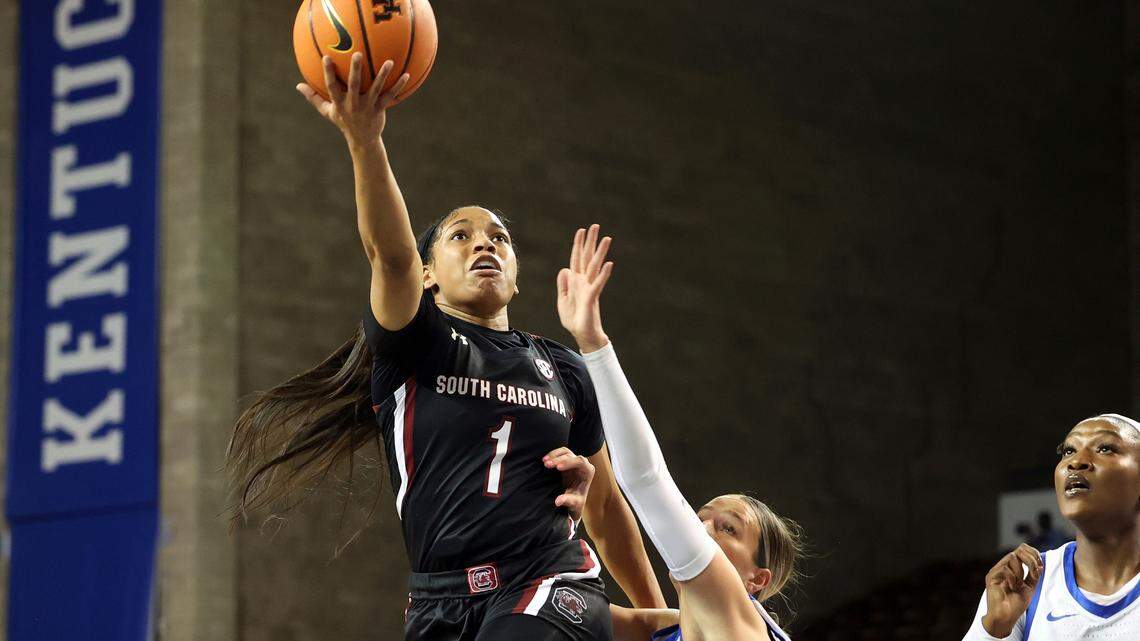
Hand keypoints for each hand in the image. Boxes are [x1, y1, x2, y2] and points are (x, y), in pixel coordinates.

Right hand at [296, 53, 409, 148]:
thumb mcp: (327, 111)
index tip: (327, 57)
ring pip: (376, 89)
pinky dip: (398, 86)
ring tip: (389, 62)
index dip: (329, 72)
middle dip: (356, 70)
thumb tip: (298, 85)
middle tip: (358, 54)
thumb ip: (314, 98)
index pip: (331, 86)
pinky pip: (390, 96)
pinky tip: (406, 75)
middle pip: (354, 85)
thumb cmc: (343, 122)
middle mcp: (354, 104)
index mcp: (339, 103)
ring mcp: (368, 107)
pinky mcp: (380, 109)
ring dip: (382, 75)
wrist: (362, 141)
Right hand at [543, 447, 594, 521]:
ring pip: (564, 452)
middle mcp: (583, 464)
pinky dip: (552, 454)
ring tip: (544, 461)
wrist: (573, 499)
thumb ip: (568, 501)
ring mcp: (574, 460)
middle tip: (546, 465)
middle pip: (570, 456)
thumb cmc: (576, 501)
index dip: (569, 462)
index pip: (581, 461)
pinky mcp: (566, 460)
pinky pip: (560, 452)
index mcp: (588, 471)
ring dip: (554, 455)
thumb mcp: (575, 503)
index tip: (557, 468)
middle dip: (558, 459)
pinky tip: (544, 460)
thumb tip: (558, 501)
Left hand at [557, 224, 613, 352]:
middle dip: (591, 242)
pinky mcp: (592, 298)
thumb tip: (564, 269)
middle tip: (596, 226)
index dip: (578, 245)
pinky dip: (603, 274)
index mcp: (575, 282)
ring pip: (595, 267)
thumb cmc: (574, 319)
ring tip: (607, 238)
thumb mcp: (562, 300)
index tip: (582, 230)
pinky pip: (597, 284)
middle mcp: (584, 282)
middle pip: (587, 258)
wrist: (582, 335)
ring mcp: (589, 288)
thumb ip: (563, 285)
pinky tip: (609, 264)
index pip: (576, 259)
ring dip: (600, 253)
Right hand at [980, 544, 1041, 637]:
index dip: (1033, 554)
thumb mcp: (1029, 587)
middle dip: (1030, 560)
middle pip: (1018, 550)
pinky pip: (1005, 568)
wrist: (1006, 617)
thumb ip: (1033, 576)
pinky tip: (1012, 587)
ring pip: (1012, 557)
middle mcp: (1004, 567)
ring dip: (1021, 571)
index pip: (1022, 550)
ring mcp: (997, 571)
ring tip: (1019, 583)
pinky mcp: (991, 576)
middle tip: (1034, 573)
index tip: (1040, 566)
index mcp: (1012, 568)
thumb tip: (1040, 564)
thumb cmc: (1016, 604)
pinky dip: (1013, 578)